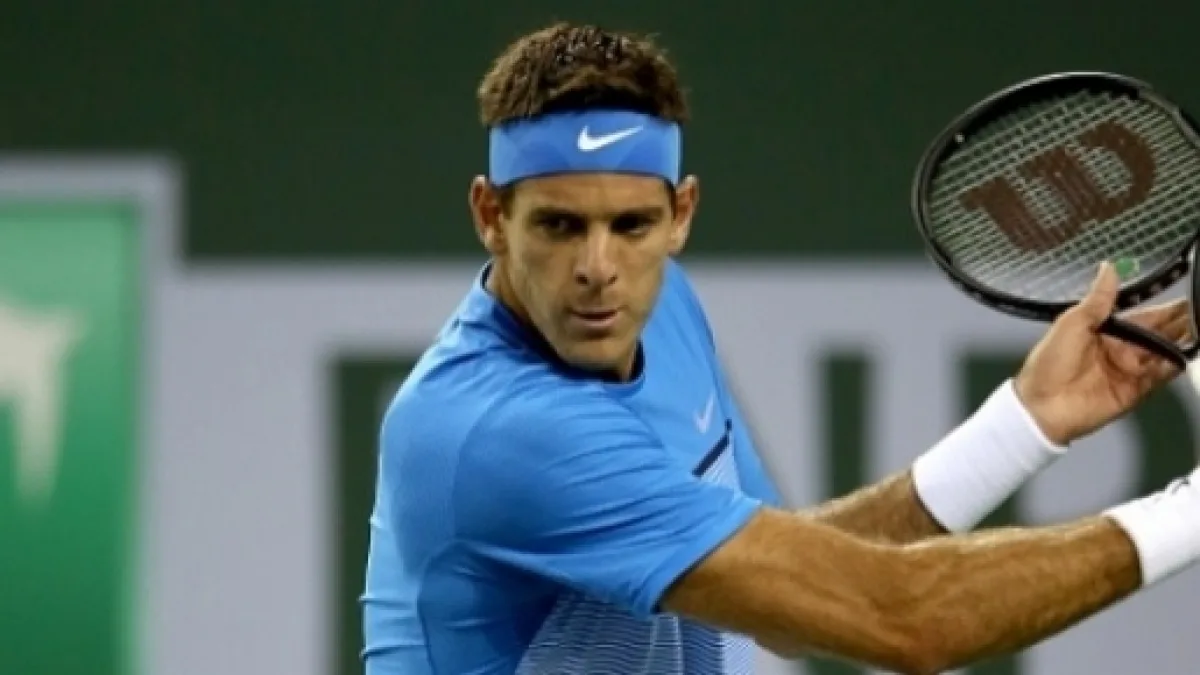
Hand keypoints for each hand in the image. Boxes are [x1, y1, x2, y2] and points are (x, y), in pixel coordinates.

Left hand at [1014, 262, 1191, 444]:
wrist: (1041, 405)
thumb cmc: (1051, 361)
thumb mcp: (1072, 323)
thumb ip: (1098, 299)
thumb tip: (1109, 267)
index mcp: (1107, 331)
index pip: (1146, 316)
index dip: (1168, 308)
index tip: (1190, 297)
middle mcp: (1123, 349)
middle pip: (1161, 334)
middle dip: (1183, 323)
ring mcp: (1131, 371)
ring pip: (1166, 353)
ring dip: (1184, 343)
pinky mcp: (1136, 391)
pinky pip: (1161, 376)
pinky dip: (1175, 366)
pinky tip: (1186, 355)